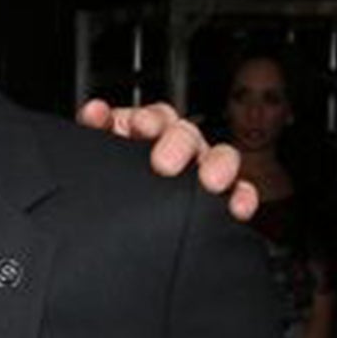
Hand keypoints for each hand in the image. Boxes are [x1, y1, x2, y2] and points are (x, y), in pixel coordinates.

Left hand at [77, 99, 256, 221]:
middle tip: (163, 163)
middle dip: (178, 145)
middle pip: (188, 135)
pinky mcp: (224, 196)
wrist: (117, 225)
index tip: (140, 127)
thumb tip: (94, 111)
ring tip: (209, 182)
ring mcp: (203, 169)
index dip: (150, 119)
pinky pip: (240, 192)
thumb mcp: (100, 154)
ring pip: (221, 157)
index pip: (155, 117)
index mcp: (151, 133)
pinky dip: (242, 198)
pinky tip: (237, 207)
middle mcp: (180, 147)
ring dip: (218, 166)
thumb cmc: (115, 177)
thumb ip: (97, 130)